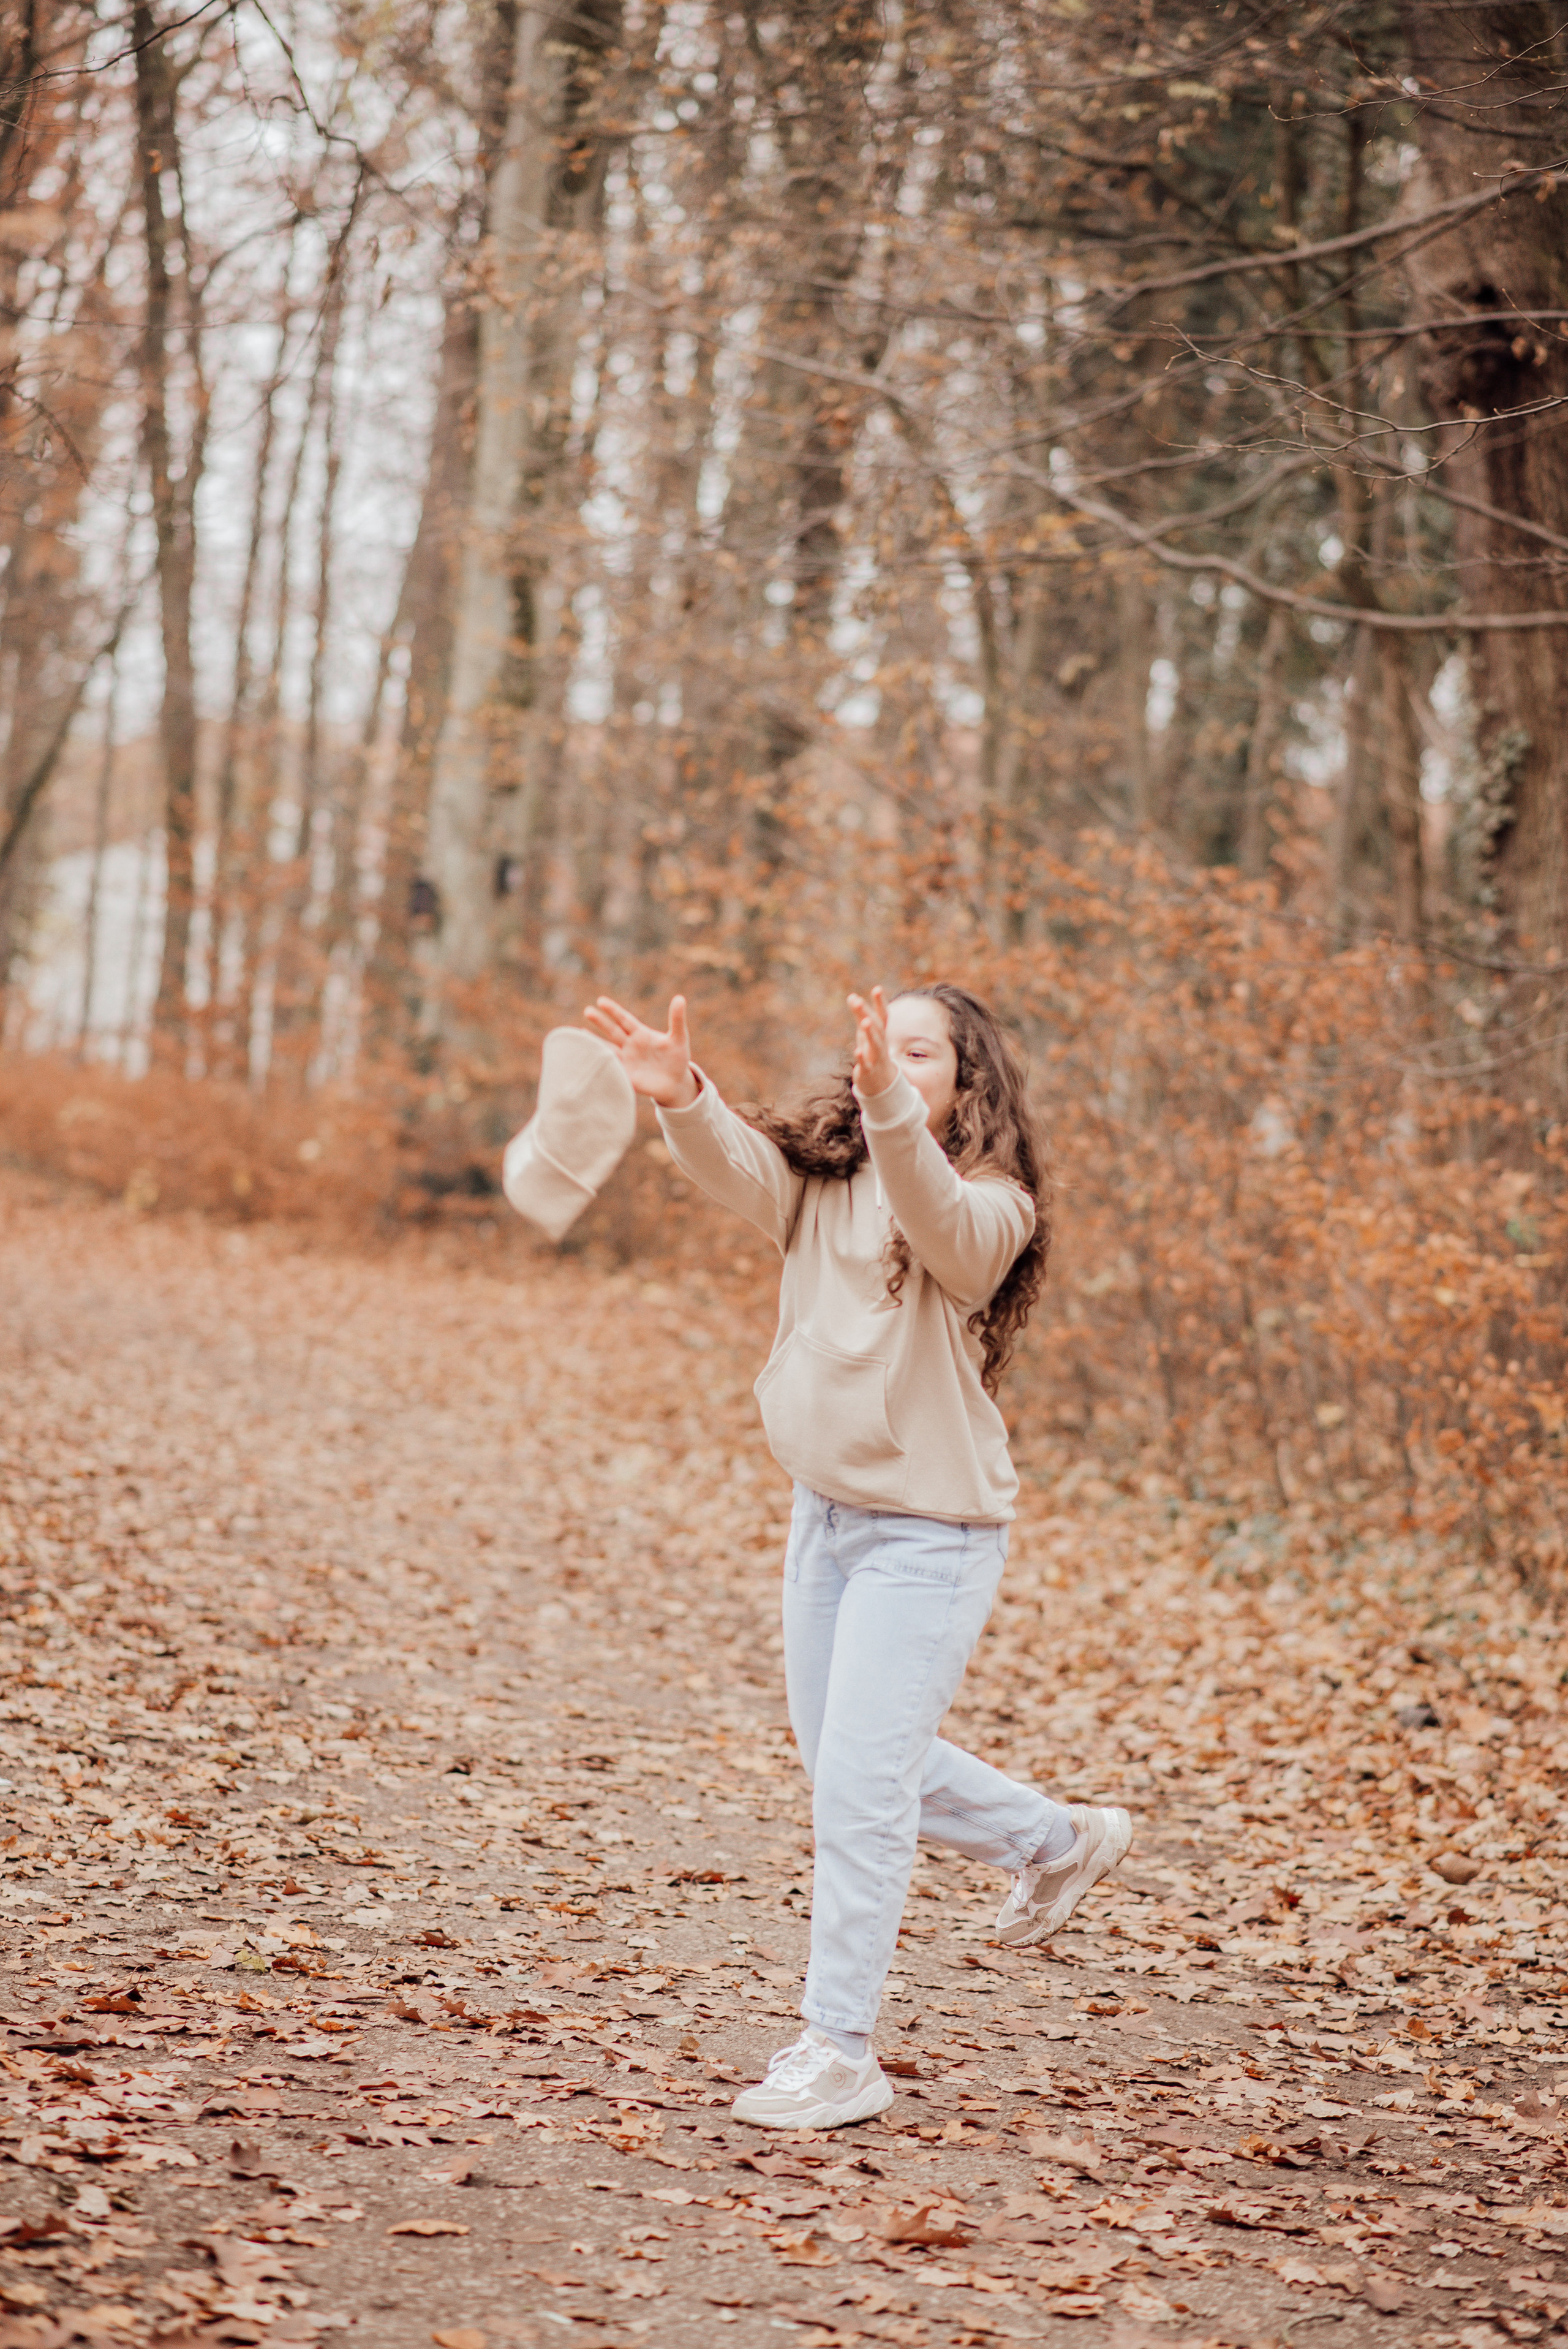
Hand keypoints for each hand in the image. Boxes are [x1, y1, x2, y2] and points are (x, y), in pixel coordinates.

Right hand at [583, 994, 698, 1108]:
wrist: (676, 1082)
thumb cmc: (677, 1057)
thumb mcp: (679, 1037)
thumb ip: (677, 1019)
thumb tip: (680, 998)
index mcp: (641, 1033)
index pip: (624, 1019)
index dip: (613, 1010)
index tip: (601, 1001)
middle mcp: (630, 1045)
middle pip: (613, 1031)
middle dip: (600, 1022)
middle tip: (587, 1011)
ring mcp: (627, 1060)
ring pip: (608, 1049)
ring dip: (595, 1042)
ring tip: (579, 1034)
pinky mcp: (627, 1076)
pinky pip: (611, 1068)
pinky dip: (601, 1064)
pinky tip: (589, 1059)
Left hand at [849, 985, 895, 1096]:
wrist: (880, 1082)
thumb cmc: (872, 1052)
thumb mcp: (865, 1033)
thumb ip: (859, 1014)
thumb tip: (852, 996)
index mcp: (880, 1033)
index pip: (882, 1016)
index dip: (880, 1003)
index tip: (877, 988)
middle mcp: (880, 1042)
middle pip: (877, 1027)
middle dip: (867, 1013)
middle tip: (857, 1000)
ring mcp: (876, 1057)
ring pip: (875, 1044)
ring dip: (870, 1033)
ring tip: (864, 1021)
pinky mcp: (868, 1070)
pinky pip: (866, 1064)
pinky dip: (862, 1058)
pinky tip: (857, 1051)